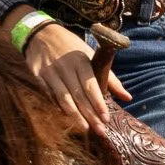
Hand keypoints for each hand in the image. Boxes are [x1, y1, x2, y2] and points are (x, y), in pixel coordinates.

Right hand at [17, 11, 126, 133]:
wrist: (41, 34)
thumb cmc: (70, 47)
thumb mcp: (90, 55)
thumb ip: (109, 77)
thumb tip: (127, 97)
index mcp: (80, 61)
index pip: (91, 86)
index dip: (98, 103)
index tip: (106, 118)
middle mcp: (65, 67)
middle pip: (79, 95)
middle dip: (90, 114)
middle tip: (100, 131)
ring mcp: (50, 72)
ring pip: (64, 98)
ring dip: (75, 115)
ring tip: (85, 128)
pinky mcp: (38, 76)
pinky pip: (49, 95)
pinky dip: (58, 107)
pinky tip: (66, 117)